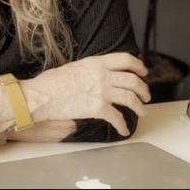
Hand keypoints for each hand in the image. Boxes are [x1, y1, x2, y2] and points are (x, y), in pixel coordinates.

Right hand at [28, 53, 149, 136]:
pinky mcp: (98, 108)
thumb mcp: (75, 66)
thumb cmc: (53, 81)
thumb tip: (100, 76)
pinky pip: (117, 118)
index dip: (138, 65)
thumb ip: (92, 69)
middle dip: (143, 89)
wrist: (43, 94)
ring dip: (140, 106)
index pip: (125, 59)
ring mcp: (101, 91)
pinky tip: (123, 129)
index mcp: (96, 62)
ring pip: (131, 98)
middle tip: (145, 95)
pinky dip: (123, 125)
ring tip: (142, 111)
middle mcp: (102, 75)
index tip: (143, 71)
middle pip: (133, 80)